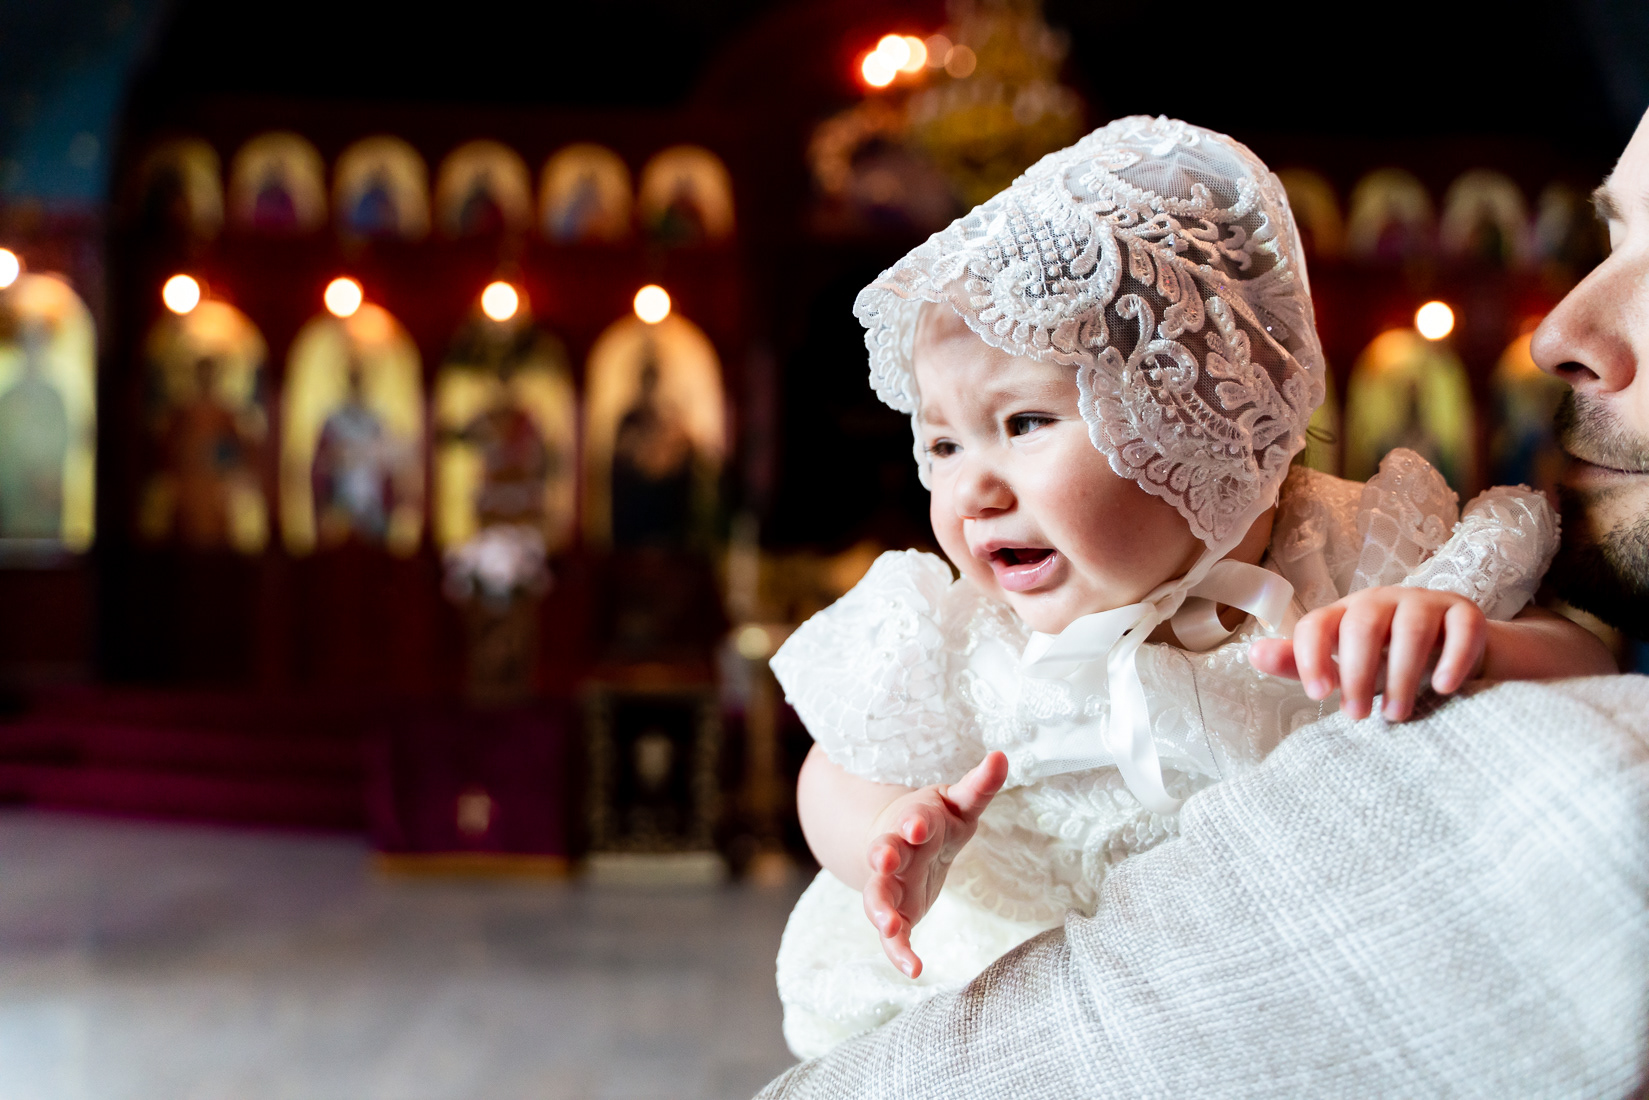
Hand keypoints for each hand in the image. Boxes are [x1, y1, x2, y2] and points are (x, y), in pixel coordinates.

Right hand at [863, 751, 1008, 978]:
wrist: (900, 842)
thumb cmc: (936, 821)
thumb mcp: (958, 802)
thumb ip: (979, 786)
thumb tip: (1001, 756)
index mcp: (915, 820)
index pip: (914, 817)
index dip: (914, 821)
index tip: (916, 825)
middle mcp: (896, 850)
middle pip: (885, 851)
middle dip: (884, 854)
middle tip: (883, 858)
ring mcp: (891, 883)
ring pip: (878, 894)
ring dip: (880, 908)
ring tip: (889, 926)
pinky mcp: (896, 912)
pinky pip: (892, 935)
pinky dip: (898, 952)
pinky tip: (914, 970)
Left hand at [1248, 586, 1486, 722]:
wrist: (1452, 651)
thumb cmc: (1385, 660)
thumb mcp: (1342, 664)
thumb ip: (1300, 663)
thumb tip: (1253, 655)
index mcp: (1345, 613)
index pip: (1316, 624)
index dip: (1311, 657)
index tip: (1317, 696)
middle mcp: (1382, 601)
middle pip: (1363, 626)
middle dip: (1357, 673)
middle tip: (1357, 715)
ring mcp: (1426, 603)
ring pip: (1411, 629)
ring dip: (1402, 674)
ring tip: (1395, 715)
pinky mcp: (1465, 614)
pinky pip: (1462, 629)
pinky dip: (1453, 658)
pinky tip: (1444, 688)